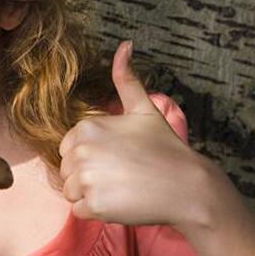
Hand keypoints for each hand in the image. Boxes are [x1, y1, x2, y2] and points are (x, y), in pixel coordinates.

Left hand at [59, 40, 209, 226]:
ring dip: (90, 194)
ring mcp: (86, 179)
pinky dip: (96, 211)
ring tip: (119, 188)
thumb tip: (124, 44)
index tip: (114, 158)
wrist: (188, 186)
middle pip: (66, 171)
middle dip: (87, 176)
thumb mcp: (143, 109)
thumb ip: (126, 78)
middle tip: (119, 174)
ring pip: (70, 191)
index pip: (67, 149)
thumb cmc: (164, 147)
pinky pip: (79, 211)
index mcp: (86, 127)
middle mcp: (81, 152)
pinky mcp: (93, 205)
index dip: (88, 156)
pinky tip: (119, 202)